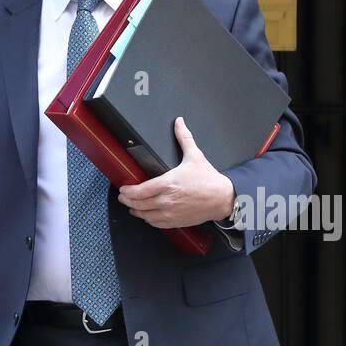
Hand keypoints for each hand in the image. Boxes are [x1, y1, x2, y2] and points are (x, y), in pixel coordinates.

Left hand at [116, 117, 235, 228]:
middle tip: (122, 197)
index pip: (140, 191)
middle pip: (139, 204)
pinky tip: (146, 215)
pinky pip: (156, 223)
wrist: (223, 198)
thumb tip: (179, 122)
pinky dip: (148, 219)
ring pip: (145, 215)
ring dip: (136, 211)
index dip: (128, 191)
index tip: (123, 188)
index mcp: (168, 183)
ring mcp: (171, 213)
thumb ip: (184, 138)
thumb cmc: (208, 179)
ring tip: (131, 206)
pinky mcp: (176, 221)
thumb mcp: (195, 155)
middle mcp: (166, 200)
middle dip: (127, 201)